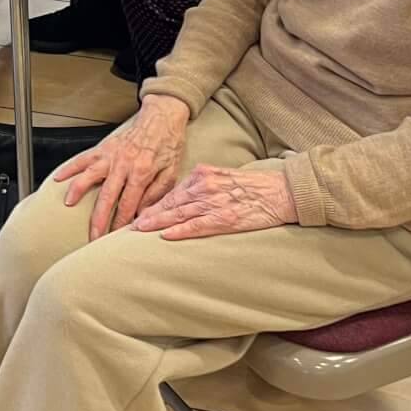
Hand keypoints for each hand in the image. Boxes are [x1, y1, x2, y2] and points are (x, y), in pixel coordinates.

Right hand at [52, 95, 188, 241]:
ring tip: (69, 205)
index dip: (120, 223)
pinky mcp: (104, 147)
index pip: (128, 205)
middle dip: (98, 219)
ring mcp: (111, 155)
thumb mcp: (171, 172)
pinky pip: (83, 158)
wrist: (162, 116)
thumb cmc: (169, 143)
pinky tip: (59, 178)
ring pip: (89, 175)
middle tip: (92, 237)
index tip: (115, 237)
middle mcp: (123, 164)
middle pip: (106, 196)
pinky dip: (70, 167)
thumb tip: (142, 213)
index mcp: (141, 172)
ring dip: (77, 191)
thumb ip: (156, 194)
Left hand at [133, 162, 295, 240]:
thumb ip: (203, 183)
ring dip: (157, 222)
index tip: (138, 211)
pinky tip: (165, 235)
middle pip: (170, 202)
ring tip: (139, 230)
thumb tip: (184, 194)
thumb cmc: (254, 186)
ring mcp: (213, 202)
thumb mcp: (223, 176)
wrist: (280, 190)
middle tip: (129, 223)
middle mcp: (204, 186)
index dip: (153, 202)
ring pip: (178, 213)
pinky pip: (197, 225)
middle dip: (148, 213)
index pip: (172, 191)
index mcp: (203, 174)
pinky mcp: (225, 218)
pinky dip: (179, 230)